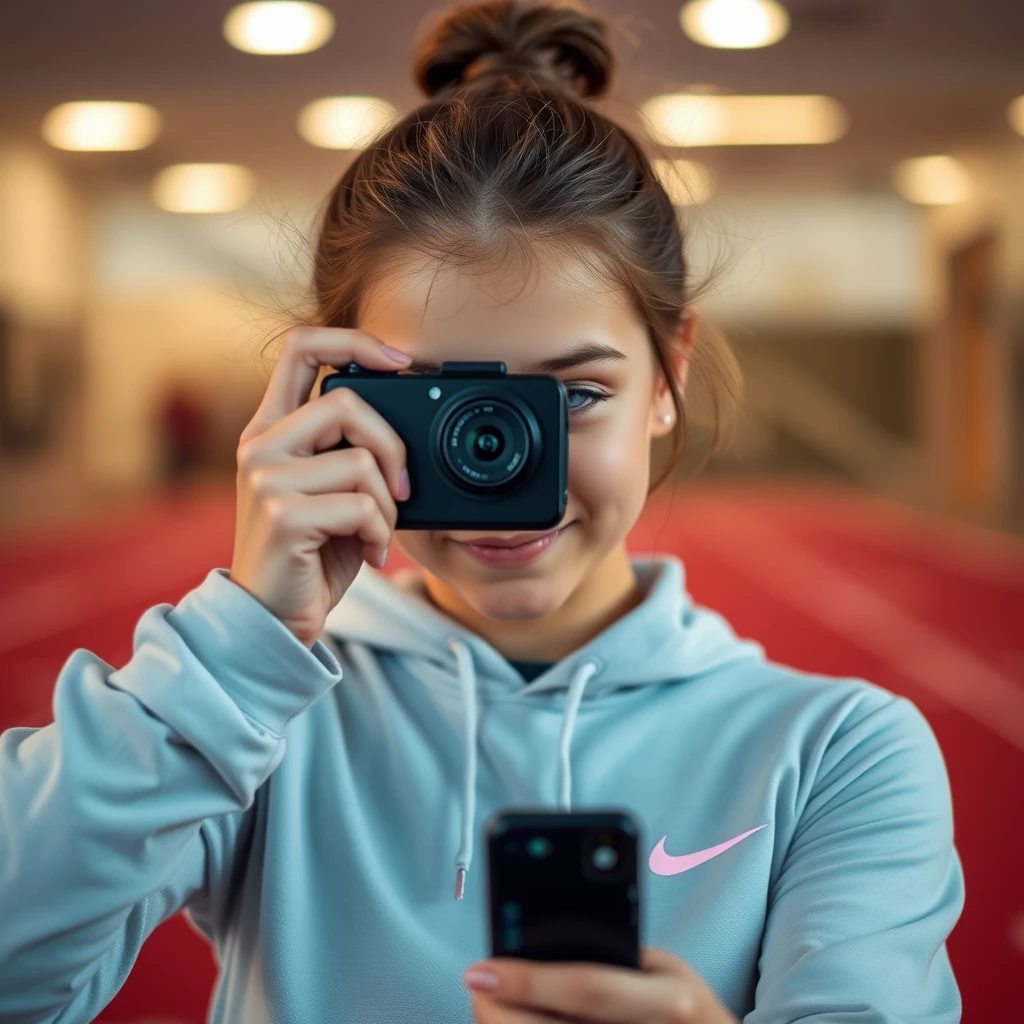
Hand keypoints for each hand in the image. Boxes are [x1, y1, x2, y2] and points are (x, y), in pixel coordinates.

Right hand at [230, 325, 412, 646]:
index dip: (354, 340)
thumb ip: (347, 450)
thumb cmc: (310, 555)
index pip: (302, 347)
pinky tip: (369, 553)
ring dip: (388, 505)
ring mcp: (266, 478)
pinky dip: (381, 534)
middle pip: (348, 402)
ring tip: (376, 532)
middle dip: (393, 448)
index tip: (400, 361)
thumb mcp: (329, 492)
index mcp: (271, 429)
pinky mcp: (282, 515)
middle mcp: (259, 445)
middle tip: (401, 490)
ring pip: (362, 461)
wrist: (274, 618)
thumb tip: (406, 425)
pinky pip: (362, 505)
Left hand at [464, 947, 738, 1023]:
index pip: (585, 990)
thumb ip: (614, 957)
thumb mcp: (665, 969)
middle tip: (476, 979)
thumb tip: (537, 942)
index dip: (527, 979)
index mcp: (667, 1002)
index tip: (481, 965)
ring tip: (490, 998)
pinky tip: (514, 1018)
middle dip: (496, 1008)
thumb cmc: (685, 1008)